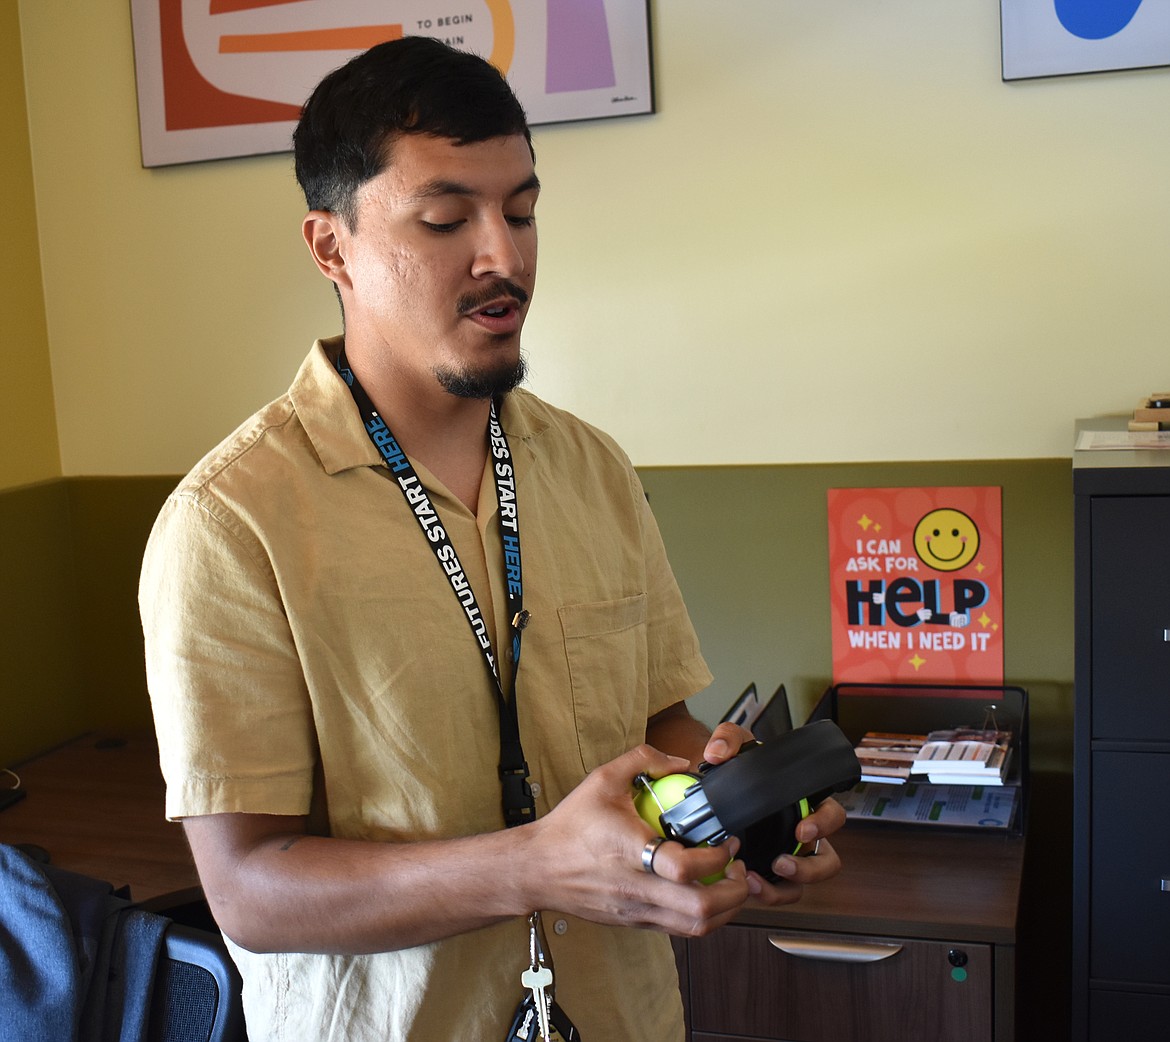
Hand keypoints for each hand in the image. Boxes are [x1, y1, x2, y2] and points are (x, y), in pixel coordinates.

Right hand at [524, 744, 751, 936]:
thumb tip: (680, 764)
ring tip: (729, 883)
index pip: (684, 868)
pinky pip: (680, 930)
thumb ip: (643, 760)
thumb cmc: (569, 827)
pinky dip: (704, 916)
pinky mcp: (635, 923)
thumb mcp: (602, 780)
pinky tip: (705, 892)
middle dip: (734, 892)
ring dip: (725, 909)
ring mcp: (637, 911)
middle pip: (700, 910)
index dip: (717, 857)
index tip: (727, 841)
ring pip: (696, 928)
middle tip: (740, 869)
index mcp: (630, 852)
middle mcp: (637, 889)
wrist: (537, 868)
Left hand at [696, 724, 846, 905]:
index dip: (824, 824)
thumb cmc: (735, 768)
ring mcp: (788, 855)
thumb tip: (717, 753)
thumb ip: (728, 739)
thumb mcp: (734, 747)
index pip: (832, 815)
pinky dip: (768, 893)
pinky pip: (781, 892)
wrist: (713, 788)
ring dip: (787, 887)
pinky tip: (748, 884)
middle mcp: (801, 834)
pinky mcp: (770, 872)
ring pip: (806, 883)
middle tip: (782, 862)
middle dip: (811, 868)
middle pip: (827, 860)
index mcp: (803, 803)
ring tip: (758, 881)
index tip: (802, 830)